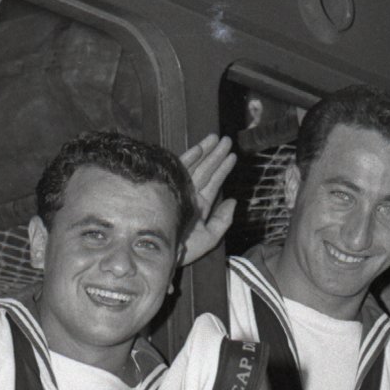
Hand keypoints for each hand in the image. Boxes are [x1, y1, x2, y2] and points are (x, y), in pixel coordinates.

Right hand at [178, 134, 237, 264]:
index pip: (214, 183)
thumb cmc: (181, 249)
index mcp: (200, 205)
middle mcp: (189, 194)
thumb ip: (223, 221)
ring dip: (205, 152)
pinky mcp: (166, 186)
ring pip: (195, 167)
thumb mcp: (208, 238)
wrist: (156, 252)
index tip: (233, 156)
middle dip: (216, 155)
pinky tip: (199, 148)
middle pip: (206, 171)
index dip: (224, 169)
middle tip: (227, 140)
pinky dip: (189, 158)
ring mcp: (178, 189)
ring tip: (216, 137)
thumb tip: (233, 201)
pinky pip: (179, 169)